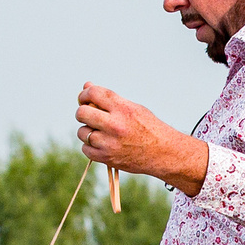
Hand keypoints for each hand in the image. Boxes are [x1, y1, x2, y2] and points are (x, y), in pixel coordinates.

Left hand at [76, 83, 209, 196]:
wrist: (163, 152)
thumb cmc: (148, 127)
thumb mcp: (132, 108)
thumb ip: (108, 99)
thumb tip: (86, 86)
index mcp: (123, 109)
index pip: (93, 93)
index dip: (84, 94)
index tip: (85, 98)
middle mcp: (115, 125)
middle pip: (82, 113)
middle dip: (82, 112)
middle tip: (89, 115)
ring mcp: (110, 143)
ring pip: (82, 132)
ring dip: (87, 131)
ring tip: (100, 132)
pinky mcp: (107, 158)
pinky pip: (86, 149)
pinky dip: (90, 147)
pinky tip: (102, 144)